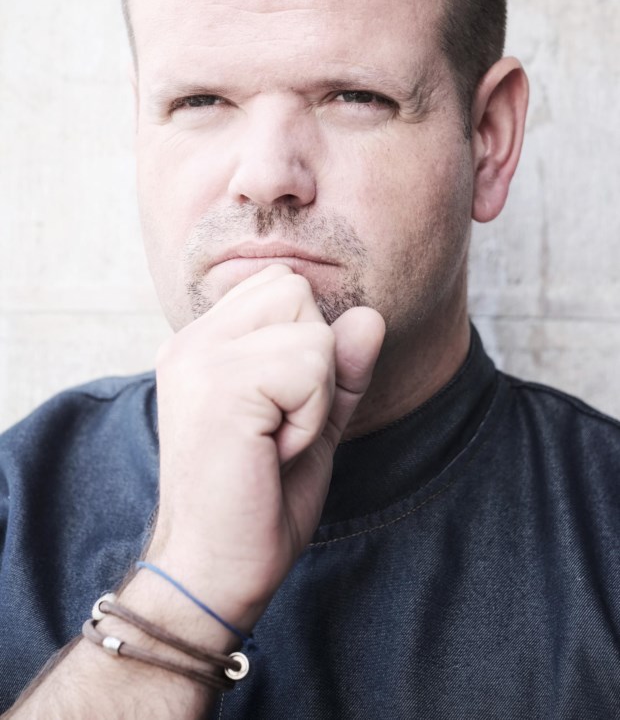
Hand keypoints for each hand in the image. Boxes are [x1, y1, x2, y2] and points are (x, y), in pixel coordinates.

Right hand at [148, 264, 384, 626]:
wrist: (212, 572)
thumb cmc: (257, 501)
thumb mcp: (312, 422)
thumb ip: (340, 369)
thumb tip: (371, 316)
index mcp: (202, 343)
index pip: (280, 285)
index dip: (303, 343)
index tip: (275, 410)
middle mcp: (192, 340)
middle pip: (295, 290)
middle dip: (311, 359)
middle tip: (277, 424)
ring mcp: (200, 358)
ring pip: (312, 328)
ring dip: (314, 393)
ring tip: (275, 439)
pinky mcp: (220, 384)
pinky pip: (312, 365)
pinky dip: (312, 416)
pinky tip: (274, 452)